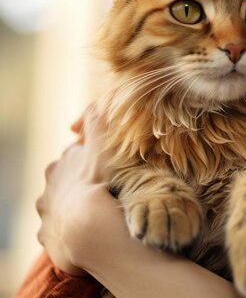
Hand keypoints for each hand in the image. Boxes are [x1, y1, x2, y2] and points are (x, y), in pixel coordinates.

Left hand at [36, 106, 112, 275]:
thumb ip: (98, 122)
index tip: (106, 169)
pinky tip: (85, 234)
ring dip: (72, 210)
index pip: (74, 158)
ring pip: (58, 208)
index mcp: (60, 165)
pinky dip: (69, 232)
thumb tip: (96, 101)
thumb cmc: (99, 184)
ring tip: (95, 215)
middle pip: (63, 183)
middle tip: (103, 192)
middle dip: (78, 186)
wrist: (89, 227)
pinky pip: (59, 233)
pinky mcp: (48, 237)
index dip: (89, 162)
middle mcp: (48, 188)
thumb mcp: (103, 147)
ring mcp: (46, 214)